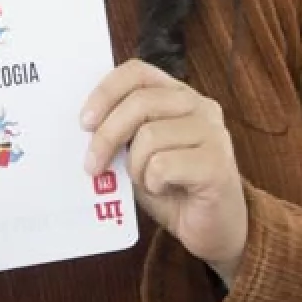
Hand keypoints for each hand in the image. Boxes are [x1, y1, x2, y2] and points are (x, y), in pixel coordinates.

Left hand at [81, 60, 248, 283]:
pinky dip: (153, 183)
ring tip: (147, 182)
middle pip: (140, 102)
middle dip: (107, 135)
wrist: (215, 229)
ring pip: (149, 136)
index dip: (106, 92)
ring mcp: (213, 133)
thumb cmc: (174, 189)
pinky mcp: (217, 163)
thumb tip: (86, 129)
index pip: (138, 72)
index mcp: (179, 96)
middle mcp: (200, 106)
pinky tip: (165, 190)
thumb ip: (123, 135)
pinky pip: (163, 165)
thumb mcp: (141, 155)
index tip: (84, 122)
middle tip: (92, 165)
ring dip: (135, 168)